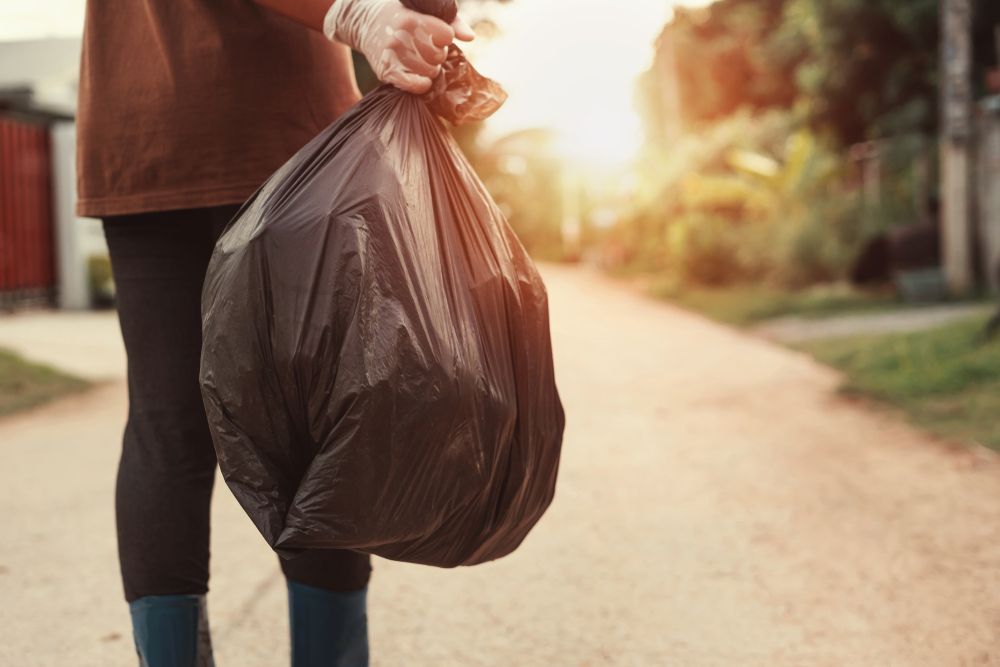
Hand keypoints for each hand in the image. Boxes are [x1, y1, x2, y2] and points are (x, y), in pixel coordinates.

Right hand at [324, 0, 474, 94]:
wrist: (364, 22)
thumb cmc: (400, 15)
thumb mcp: (423, 9)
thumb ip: (451, 21)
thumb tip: (471, 38)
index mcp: (413, 18)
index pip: (447, 35)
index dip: (444, 36)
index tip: (435, 34)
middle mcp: (402, 36)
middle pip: (439, 56)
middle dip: (436, 54)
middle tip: (424, 48)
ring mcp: (393, 55)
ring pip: (431, 72)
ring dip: (428, 68)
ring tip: (417, 59)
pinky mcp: (387, 72)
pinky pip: (417, 85)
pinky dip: (422, 84)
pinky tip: (418, 76)